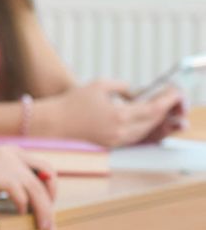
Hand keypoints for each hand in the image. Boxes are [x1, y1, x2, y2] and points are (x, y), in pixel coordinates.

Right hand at [0, 147, 57, 229]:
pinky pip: (20, 193)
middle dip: (52, 200)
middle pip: (47, 176)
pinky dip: (23, 206)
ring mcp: (2, 161)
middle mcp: (10, 153)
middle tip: (50, 221)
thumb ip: (8, 178)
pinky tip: (19, 213)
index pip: (45, 167)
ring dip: (44, 210)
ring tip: (44, 226)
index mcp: (10, 151)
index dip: (51, 188)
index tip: (49, 205)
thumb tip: (30, 200)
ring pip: (36, 188)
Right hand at [39, 79, 178, 146]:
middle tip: (167, 98)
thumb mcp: (99, 85)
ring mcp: (116, 140)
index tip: (175, 93)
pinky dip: (141, 127)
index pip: (153, 109)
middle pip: (152, 122)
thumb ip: (121, 86)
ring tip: (155, 107)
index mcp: (120, 115)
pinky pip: (134, 136)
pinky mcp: (110, 145)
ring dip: (152, 119)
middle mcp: (121, 131)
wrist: (54, 123)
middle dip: (162, 110)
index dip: (167, 100)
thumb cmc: (73, 102)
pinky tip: (139, 119)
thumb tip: (134, 92)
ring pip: (144, 131)